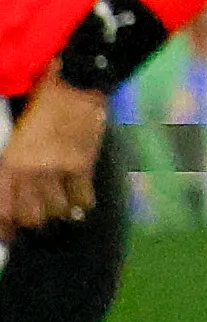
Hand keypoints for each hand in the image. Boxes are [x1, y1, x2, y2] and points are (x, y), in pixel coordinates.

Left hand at [3, 83, 108, 230]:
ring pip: (57, 209)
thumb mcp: (13, 134)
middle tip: (37, 220)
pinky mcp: (83, 163)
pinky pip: (83, 196)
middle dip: (33, 221)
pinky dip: (83, 204)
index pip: (4, 208)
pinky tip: (82, 205)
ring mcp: (59, 169)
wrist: (75, 84)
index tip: (8, 237)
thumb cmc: (38, 106)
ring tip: (61, 212)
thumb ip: (11, 164)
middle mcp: (32, 171)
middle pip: (31, 215)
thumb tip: (12, 188)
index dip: (5, 228)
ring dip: (58, 213)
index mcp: (10, 162)